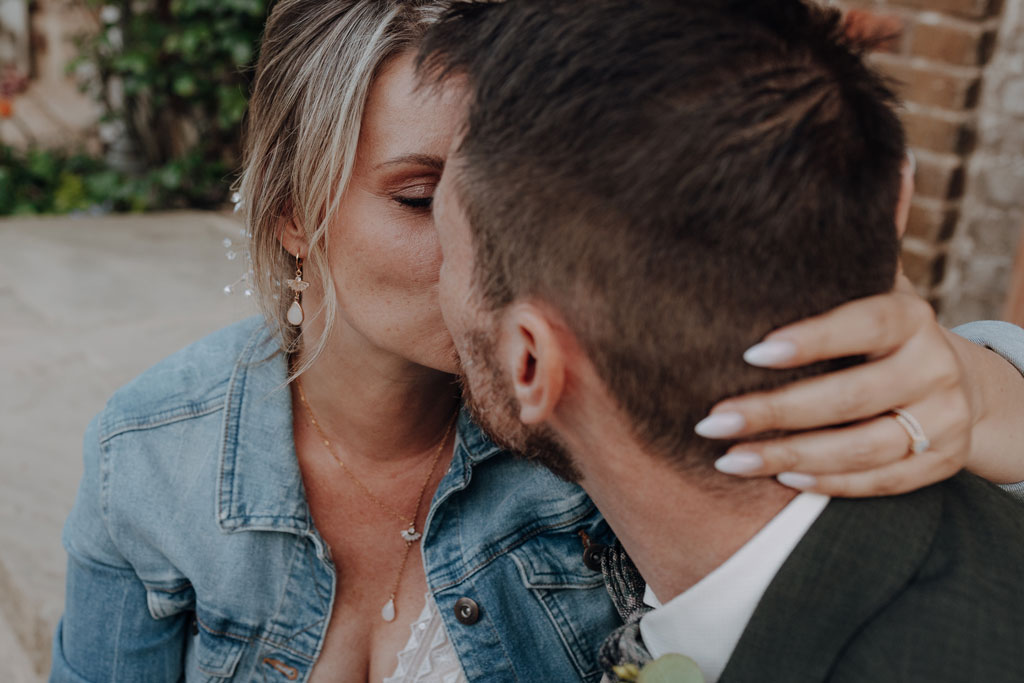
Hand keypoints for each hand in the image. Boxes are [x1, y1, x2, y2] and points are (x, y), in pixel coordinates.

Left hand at [696, 275, 974, 496]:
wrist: (955, 381)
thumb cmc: (876, 333)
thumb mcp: (867, 294)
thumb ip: (834, 269)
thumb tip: (777, 218)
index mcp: (912, 318)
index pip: (863, 326)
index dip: (811, 340)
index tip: (750, 354)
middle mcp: (935, 368)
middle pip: (849, 398)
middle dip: (774, 413)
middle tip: (713, 422)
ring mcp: (943, 419)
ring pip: (861, 449)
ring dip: (789, 458)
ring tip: (729, 460)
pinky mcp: (942, 463)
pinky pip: (880, 482)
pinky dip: (828, 484)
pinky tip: (780, 480)